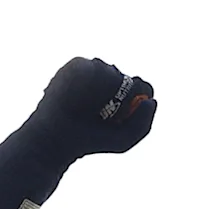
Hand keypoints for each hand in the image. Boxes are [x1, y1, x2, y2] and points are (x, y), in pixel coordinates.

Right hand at [29, 57, 156, 158]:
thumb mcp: (123, 141)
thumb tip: (152, 100)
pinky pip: (91, 67)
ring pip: (110, 70)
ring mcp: (92, 71)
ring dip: (103, 91)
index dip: (139, 95)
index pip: (142, 86)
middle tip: (105, 113)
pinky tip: (78, 97)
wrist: (56, 140)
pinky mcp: (75, 66)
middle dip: (120, 97)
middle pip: (127, 78)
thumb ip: (143, 125)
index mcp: (122, 94)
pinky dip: (88, 84)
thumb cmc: (88, 142)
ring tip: (89, 107)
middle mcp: (109, 79)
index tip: (127, 111)